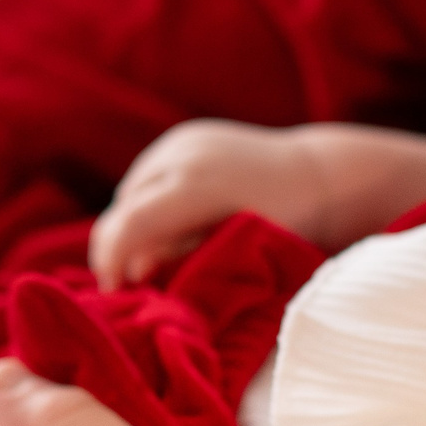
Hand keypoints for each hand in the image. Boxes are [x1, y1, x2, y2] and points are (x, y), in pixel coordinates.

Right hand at [90, 120, 325, 287]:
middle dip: (116, 246)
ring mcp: (183, 141)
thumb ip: (183, 259)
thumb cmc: (283, 227)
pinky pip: (148, 174)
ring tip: (151, 254)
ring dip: (131, 223)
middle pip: (124, 206)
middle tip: (125, 281)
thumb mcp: (232, 252)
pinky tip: (166, 224)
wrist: (314, 175)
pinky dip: (147, 201)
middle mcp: (184, 156)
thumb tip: (136, 271)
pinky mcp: (185, 135)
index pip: (130, 223)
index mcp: (197, 187)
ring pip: (132, 190)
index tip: (113, 289)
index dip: (111, 259)